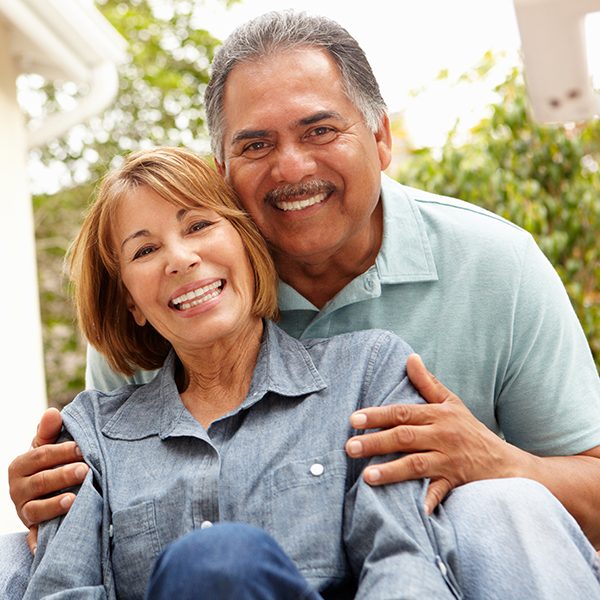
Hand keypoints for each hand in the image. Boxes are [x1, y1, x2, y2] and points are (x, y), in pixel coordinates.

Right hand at [8, 408, 88, 553]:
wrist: (47, 488)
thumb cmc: (50, 462)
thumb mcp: (47, 445)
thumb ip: (49, 430)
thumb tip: (53, 413)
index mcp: (20, 466)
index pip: (40, 456)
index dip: (61, 451)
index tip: (81, 447)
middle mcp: (18, 490)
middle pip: (40, 482)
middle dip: (63, 476)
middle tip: (85, 471)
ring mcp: (24, 511)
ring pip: (36, 510)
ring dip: (54, 506)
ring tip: (74, 500)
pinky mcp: (33, 530)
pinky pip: (33, 538)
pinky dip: (38, 543)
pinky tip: (48, 546)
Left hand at [345, 354, 521, 514]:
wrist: (505, 463)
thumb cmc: (471, 430)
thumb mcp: (452, 403)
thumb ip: (428, 382)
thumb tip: (410, 357)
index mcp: (438, 415)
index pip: (403, 412)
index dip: (378, 415)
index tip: (354, 419)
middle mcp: (443, 436)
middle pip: (405, 437)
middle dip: (376, 442)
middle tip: (350, 447)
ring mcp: (449, 460)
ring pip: (417, 465)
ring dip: (392, 471)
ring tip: (367, 476)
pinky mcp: (456, 481)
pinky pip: (440, 492)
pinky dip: (428, 501)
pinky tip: (414, 510)